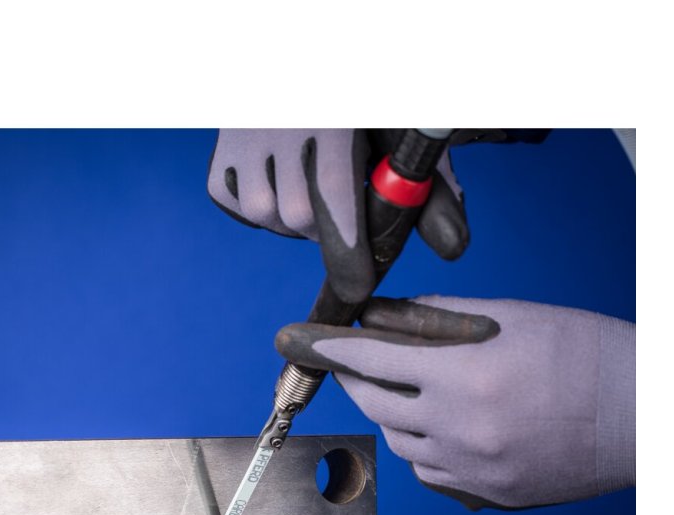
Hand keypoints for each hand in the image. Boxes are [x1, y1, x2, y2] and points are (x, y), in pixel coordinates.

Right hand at [207, 129, 468, 303]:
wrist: (303, 66)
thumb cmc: (363, 111)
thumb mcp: (402, 134)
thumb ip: (429, 190)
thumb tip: (453, 249)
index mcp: (332, 115)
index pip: (334, 194)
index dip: (347, 251)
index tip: (360, 287)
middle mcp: (279, 120)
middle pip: (300, 217)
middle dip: (328, 230)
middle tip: (346, 209)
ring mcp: (242, 136)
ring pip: (267, 215)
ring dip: (295, 221)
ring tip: (313, 188)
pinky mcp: (220, 152)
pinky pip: (240, 206)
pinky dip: (263, 209)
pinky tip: (282, 180)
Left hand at [275, 295, 635, 509]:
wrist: (640, 415)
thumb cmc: (581, 352)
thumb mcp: (510, 316)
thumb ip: (438, 316)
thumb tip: (383, 317)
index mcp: (464, 374)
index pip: (370, 358)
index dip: (328, 347)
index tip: (295, 341)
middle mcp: (460, 426)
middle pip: (376, 404)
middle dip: (357, 378)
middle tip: (353, 361)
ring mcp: (473, 468)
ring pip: (399, 442)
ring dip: (392, 413)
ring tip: (410, 389)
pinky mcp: (488, 495)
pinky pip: (430, 472)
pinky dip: (421, 447)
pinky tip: (439, 427)